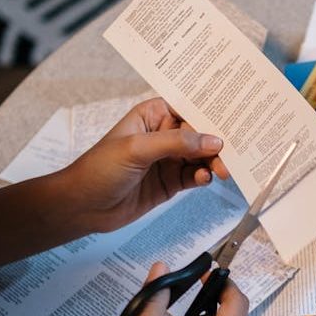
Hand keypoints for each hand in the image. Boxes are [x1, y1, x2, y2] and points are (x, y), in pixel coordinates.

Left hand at [60, 98, 230, 232]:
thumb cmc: (99, 169)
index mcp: (152, 116)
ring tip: (221, 171)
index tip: (232, 118)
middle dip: (216, 142)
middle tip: (229, 153)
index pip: (188, 109)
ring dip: (213, 162)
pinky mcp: (170, 182)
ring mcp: (167, 160)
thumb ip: (177, 143)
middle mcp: (162, 135)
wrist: (83, 206)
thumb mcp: (138, 149)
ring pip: (201, 157)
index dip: (209, 113)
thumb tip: (212, 140)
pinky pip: (194, 176)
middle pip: (200, 135)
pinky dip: (203, 177)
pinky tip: (203, 179)